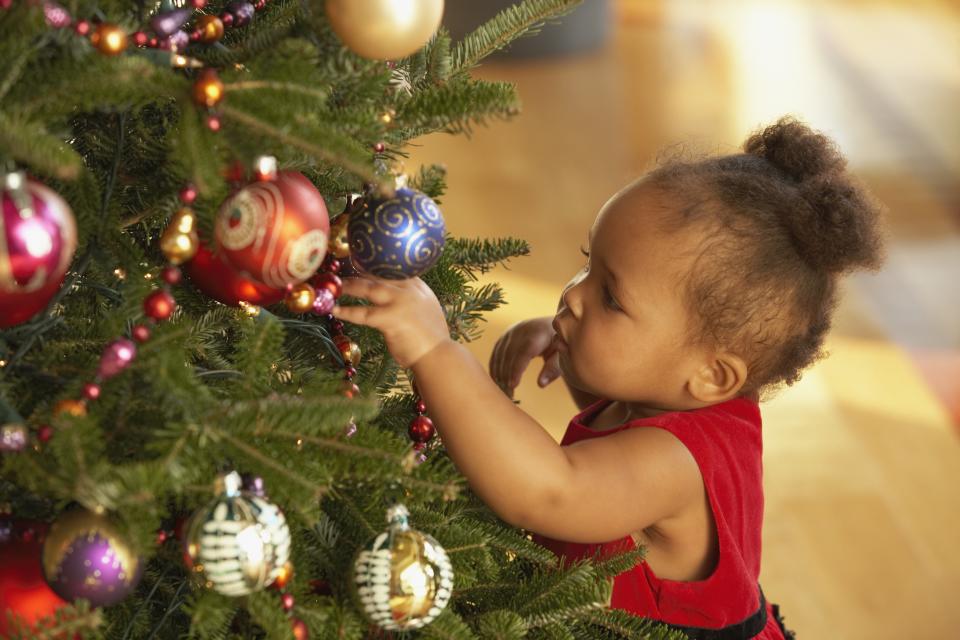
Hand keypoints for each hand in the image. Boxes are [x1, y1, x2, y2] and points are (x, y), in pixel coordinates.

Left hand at [333, 276, 450, 367]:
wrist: (438, 354)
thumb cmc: (432, 337)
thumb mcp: (427, 309)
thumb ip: (412, 299)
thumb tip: (394, 296)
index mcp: (418, 286)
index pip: (394, 269)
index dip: (376, 265)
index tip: (362, 262)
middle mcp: (409, 290)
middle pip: (378, 274)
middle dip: (359, 270)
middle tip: (344, 270)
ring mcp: (399, 302)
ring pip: (368, 288)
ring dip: (350, 286)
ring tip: (335, 286)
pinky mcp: (389, 318)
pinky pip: (362, 313)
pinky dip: (347, 311)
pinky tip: (335, 310)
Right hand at [489, 316, 560, 397]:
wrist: (550, 326)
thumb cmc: (558, 343)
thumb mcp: (561, 355)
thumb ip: (553, 369)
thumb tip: (541, 384)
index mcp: (538, 333)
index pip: (524, 353)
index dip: (516, 369)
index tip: (513, 385)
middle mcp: (521, 330)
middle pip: (509, 354)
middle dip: (506, 375)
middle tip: (508, 394)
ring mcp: (511, 332)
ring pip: (500, 354)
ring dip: (499, 372)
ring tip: (502, 390)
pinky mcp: (504, 337)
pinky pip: (496, 352)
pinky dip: (494, 366)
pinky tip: (496, 380)